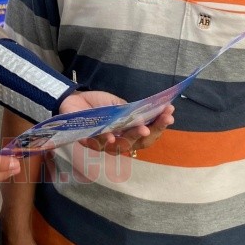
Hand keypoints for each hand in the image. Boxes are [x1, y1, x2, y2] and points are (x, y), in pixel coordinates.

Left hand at [58, 91, 173, 154]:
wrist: (74, 98)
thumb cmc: (98, 104)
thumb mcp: (118, 104)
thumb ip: (132, 111)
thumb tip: (151, 112)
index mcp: (127, 133)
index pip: (147, 135)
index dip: (160, 127)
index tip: (170, 115)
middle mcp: (117, 142)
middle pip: (138, 143)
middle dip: (152, 131)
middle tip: (163, 120)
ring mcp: (102, 143)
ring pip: (120, 146)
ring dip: (132, 137)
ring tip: (142, 129)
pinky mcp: (86, 140)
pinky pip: (96, 144)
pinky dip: (104, 140)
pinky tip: (110, 136)